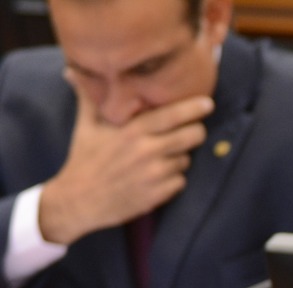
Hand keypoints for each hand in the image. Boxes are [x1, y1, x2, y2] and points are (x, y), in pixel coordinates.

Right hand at [38, 76, 212, 245]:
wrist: (79, 200)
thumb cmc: (84, 159)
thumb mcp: (85, 126)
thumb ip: (88, 97)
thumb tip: (72, 70)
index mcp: (131, 130)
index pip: (172, 115)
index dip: (194, 108)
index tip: (207, 103)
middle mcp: (146, 150)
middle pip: (192, 136)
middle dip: (195, 132)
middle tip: (191, 131)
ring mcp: (154, 174)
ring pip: (186, 159)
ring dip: (179, 157)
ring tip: (161, 157)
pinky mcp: (158, 194)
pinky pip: (181, 181)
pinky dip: (174, 179)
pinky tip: (157, 177)